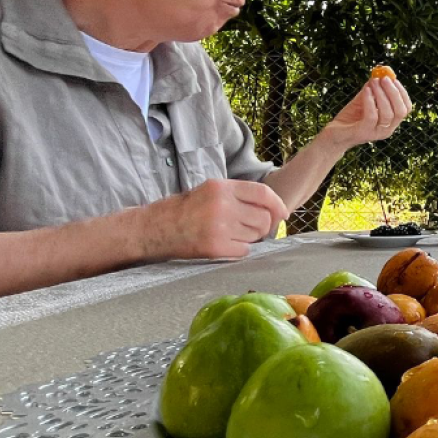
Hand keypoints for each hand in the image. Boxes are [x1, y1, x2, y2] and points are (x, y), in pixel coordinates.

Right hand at [141, 179, 289, 260]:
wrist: (154, 229)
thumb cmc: (185, 210)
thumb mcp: (210, 191)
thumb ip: (239, 196)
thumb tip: (275, 209)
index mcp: (221, 187)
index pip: (263, 193)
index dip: (278, 205)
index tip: (283, 214)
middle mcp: (222, 205)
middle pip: (264, 217)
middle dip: (262, 226)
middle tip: (248, 229)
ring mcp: (219, 226)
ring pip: (256, 235)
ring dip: (250, 238)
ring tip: (230, 235)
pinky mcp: (215, 247)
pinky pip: (244, 250)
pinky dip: (239, 250)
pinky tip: (223, 245)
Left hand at [325, 75, 412, 150]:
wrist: (333, 135)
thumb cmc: (349, 118)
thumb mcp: (362, 101)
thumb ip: (371, 90)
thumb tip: (378, 74)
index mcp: (390, 123)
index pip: (406, 109)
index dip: (402, 93)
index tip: (394, 79)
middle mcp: (386, 130)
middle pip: (400, 111)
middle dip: (394, 92)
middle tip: (384, 78)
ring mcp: (376, 133)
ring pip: (387, 113)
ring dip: (381, 94)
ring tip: (373, 82)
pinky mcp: (363, 133)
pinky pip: (372, 116)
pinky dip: (370, 101)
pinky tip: (366, 90)